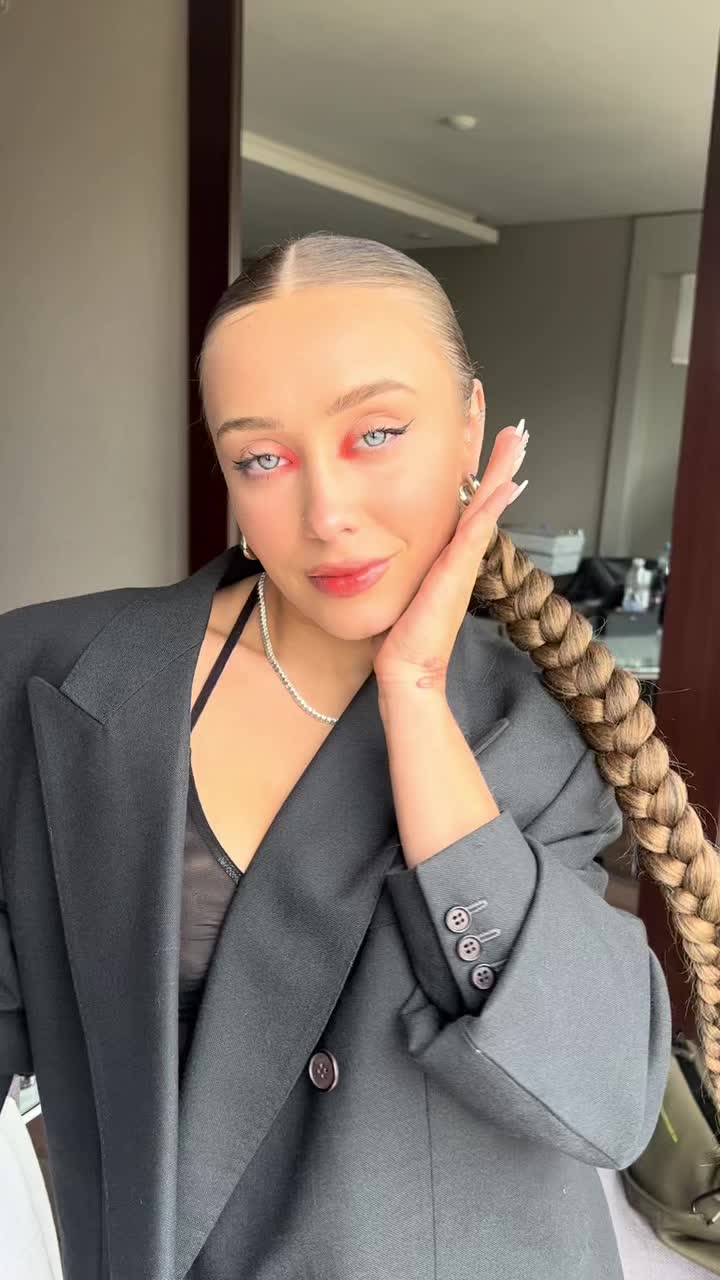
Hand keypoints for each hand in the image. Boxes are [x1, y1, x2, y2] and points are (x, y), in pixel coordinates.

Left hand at [372, 422, 528, 694]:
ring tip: (516, 442)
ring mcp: (462, 562)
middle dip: (497, 462)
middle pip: (483, 498)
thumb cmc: (399, 634)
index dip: (474, 473)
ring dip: (502, 472)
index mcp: (444, 554)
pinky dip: (493, 505)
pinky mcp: (458, 571)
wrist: (406, 666)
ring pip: (486, 506)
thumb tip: (378, 549)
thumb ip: (397, 566)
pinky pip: (478, 529)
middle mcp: (459, 555)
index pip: (462, 503)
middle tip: (515, 432)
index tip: (480, 442)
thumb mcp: (399, 587)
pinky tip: (508, 484)